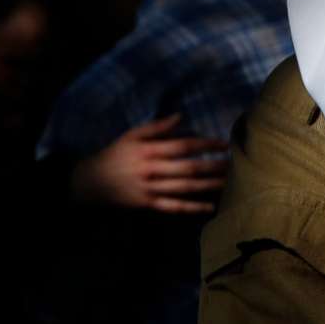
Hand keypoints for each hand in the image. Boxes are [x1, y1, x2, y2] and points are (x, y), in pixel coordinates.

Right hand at [67, 114, 228, 214]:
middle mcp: (151, 170)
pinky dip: (192, 207)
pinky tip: (210, 206)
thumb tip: (181, 116)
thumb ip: (156, 127)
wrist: (89, 182)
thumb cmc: (114, 155)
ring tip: (229, 182)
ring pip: (185, 188)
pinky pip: (173, 207)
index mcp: (148, 150)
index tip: (224, 144)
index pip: (184, 146)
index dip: (206, 145)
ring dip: (209, 186)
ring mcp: (150, 189)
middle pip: (189, 168)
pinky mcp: (147, 205)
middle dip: (214, 166)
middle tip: (235, 165)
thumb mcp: (131, 136)